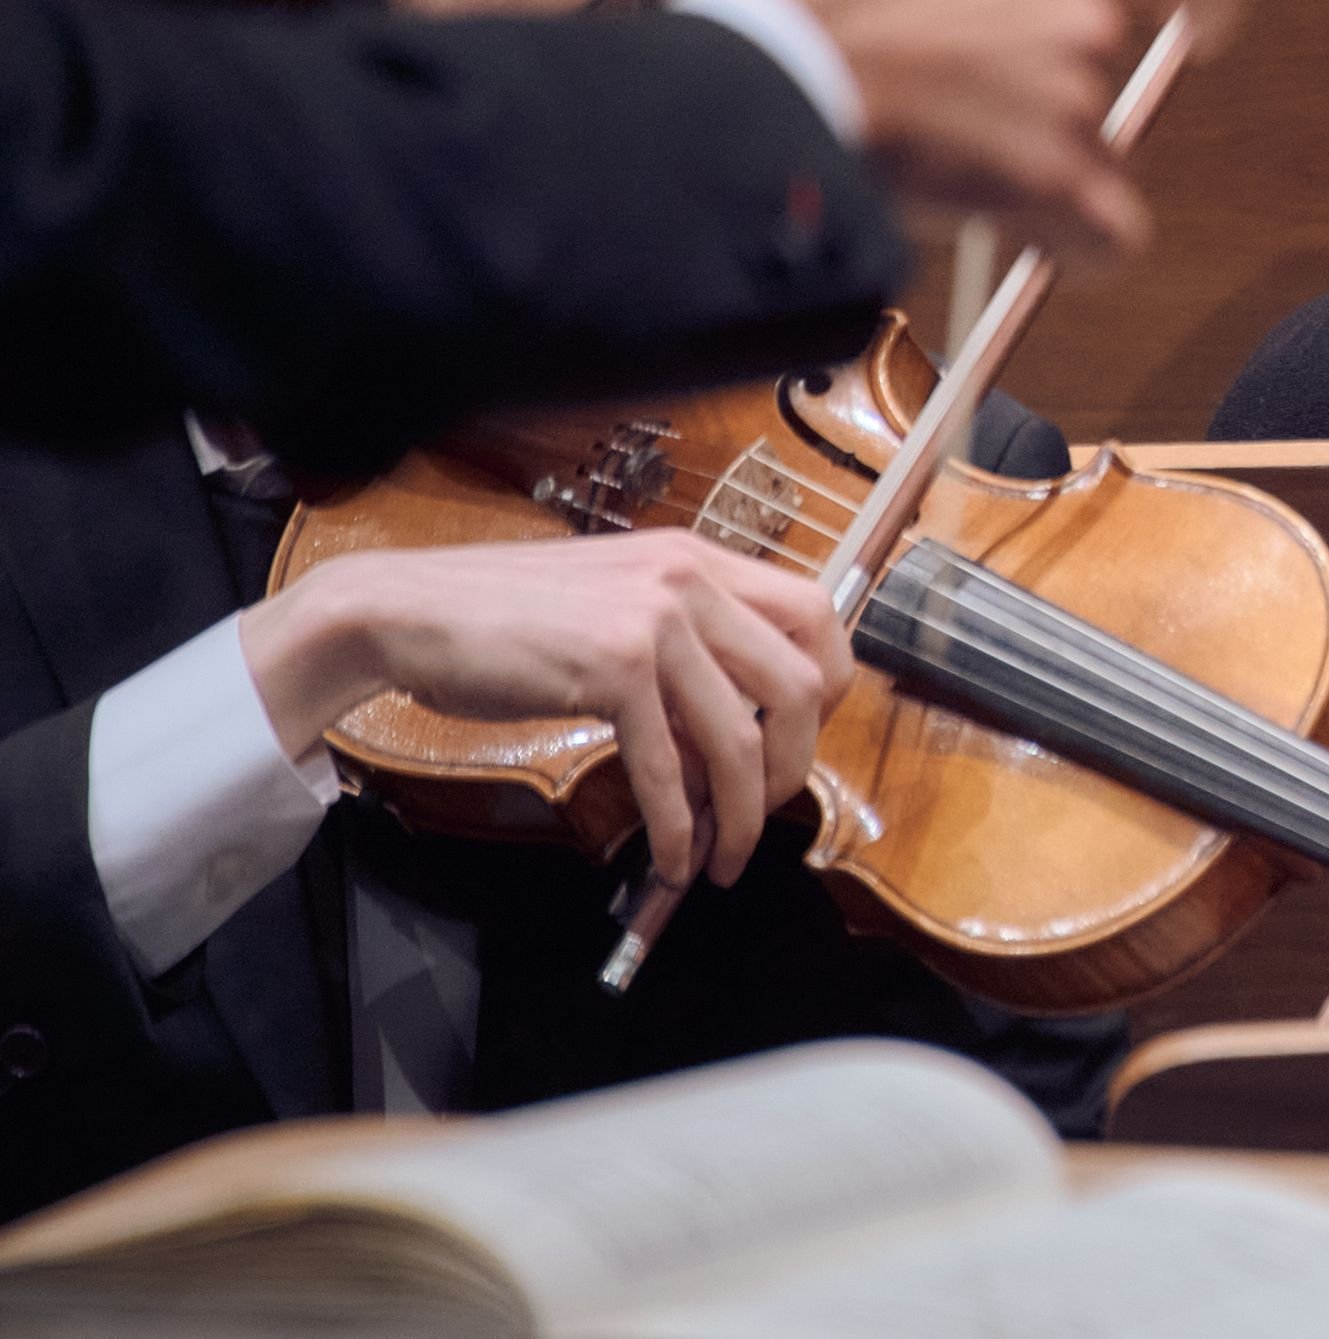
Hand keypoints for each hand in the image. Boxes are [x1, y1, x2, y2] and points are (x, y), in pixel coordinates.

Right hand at [241, 534, 849, 889]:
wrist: (409, 611)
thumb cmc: (508, 619)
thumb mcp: (618, 612)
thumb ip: (684, 653)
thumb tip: (732, 734)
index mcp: (701, 560)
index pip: (817, 616)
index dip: (828, 687)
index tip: (801, 740)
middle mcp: (691, 581)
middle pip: (803, 684)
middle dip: (797, 764)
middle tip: (770, 808)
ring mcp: (655, 622)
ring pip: (742, 738)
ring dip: (744, 815)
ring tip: (724, 857)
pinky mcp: (613, 669)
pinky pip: (669, 768)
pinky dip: (680, 827)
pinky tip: (675, 859)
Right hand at [735, 0, 1245, 256]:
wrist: (779, 67)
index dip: (1219, 4)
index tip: (1208, 30)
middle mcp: (1086, 21)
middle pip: (1121, 75)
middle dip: (1063, 94)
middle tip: (977, 100)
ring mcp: (1072, 102)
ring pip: (1100, 154)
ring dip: (1046, 162)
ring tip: (952, 150)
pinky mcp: (1050, 181)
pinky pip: (1110, 235)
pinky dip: (1079, 247)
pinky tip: (1027, 235)